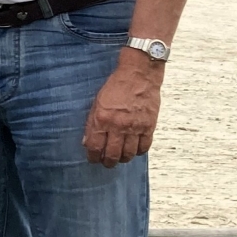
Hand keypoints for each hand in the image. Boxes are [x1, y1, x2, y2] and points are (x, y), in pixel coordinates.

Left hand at [82, 51, 162, 167]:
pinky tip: (134, 149)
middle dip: (107, 162)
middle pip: (112, 155)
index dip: (92, 157)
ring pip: (128, 154)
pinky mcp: (149, 126)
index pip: (94, 147)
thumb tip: (87, 142)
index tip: (93, 159)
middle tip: (106, 162)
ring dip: (123, 159)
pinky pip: (144, 147)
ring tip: (120, 157)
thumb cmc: (116, 86)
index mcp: (102, 119)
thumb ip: (92, 123)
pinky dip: (138, 152)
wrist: (139, 74)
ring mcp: (135, 127)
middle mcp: (118, 126)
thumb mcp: (97, 102)